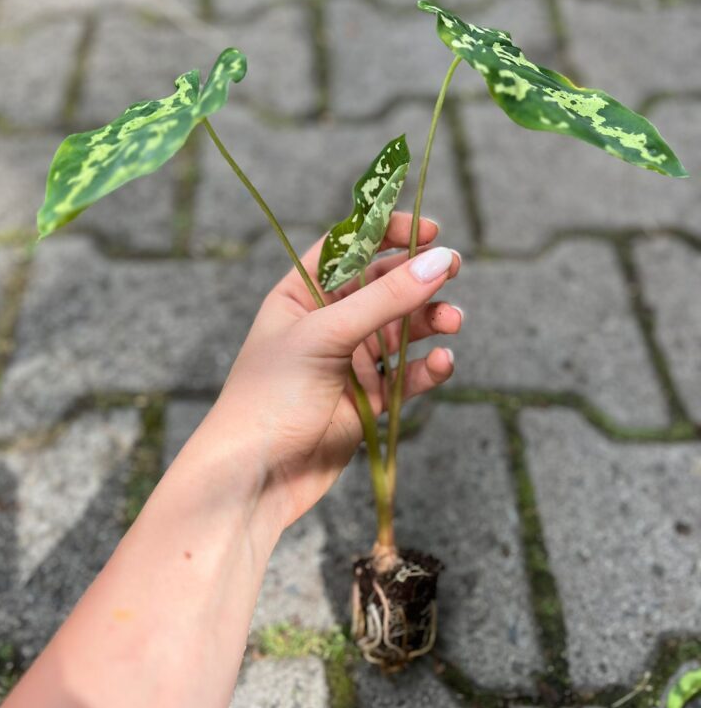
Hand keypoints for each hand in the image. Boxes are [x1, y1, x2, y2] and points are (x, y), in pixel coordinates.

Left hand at [206, 214, 461, 531]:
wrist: (255, 477)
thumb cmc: (271, 396)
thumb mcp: (325, 336)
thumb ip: (384, 298)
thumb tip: (439, 260)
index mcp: (300, 294)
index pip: (349, 248)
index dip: (387, 233)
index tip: (429, 230)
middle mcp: (326, 323)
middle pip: (383, 286)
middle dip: (418, 277)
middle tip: (451, 269)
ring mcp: (348, 361)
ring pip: (402, 329)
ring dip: (430, 321)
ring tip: (452, 323)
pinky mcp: (368, 400)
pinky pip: (408, 374)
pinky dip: (429, 367)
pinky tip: (443, 363)